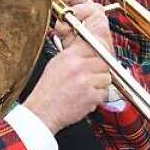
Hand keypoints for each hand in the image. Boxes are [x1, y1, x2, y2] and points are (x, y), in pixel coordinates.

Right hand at [23, 0, 111, 133]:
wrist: (43, 111)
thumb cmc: (48, 88)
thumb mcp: (58, 60)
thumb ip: (76, 48)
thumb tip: (91, 40)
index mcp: (72, 54)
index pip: (97, 37)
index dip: (100, 38)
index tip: (99, 42)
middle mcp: (80, 65)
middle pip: (105, 56)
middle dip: (100, 63)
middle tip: (91, 70)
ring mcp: (88, 81)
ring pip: (107, 74)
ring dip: (99, 80)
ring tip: (84, 85)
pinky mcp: (92, 96)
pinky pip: (104, 91)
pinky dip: (98, 94)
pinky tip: (84, 95)